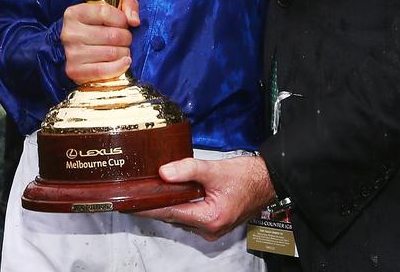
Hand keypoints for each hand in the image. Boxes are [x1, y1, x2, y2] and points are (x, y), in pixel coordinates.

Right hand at [61, 0, 139, 83]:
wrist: (79, 49)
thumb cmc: (99, 25)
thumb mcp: (114, 7)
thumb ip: (128, 6)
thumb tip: (134, 21)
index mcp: (75, 13)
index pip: (105, 12)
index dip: (121, 19)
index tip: (123, 23)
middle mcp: (70, 33)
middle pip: (111, 35)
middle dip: (125, 37)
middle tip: (125, 39)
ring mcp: (71, 53)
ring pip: (111, 53)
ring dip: (124, 52)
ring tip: (121, 49)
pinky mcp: (75, 71)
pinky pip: (103, 71)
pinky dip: (119, 67)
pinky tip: (125, 62)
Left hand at [136, 155, 275, 239]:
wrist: (267, 180)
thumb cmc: (248, 176)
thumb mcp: (215, 169)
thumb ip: (188, 169)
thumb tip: (164, 172)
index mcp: (210, 218)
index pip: (171, 211)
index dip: (149, 207)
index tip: (132, 204)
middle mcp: (210, 229)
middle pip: (174, 216)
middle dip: (156, 205)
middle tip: (138, 194)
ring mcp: (212, 229)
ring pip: (182, 217)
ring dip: (169, 205)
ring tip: (153, 192)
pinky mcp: (214, 223)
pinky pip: (191, 216)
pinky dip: (182, 206)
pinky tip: (175, 195)